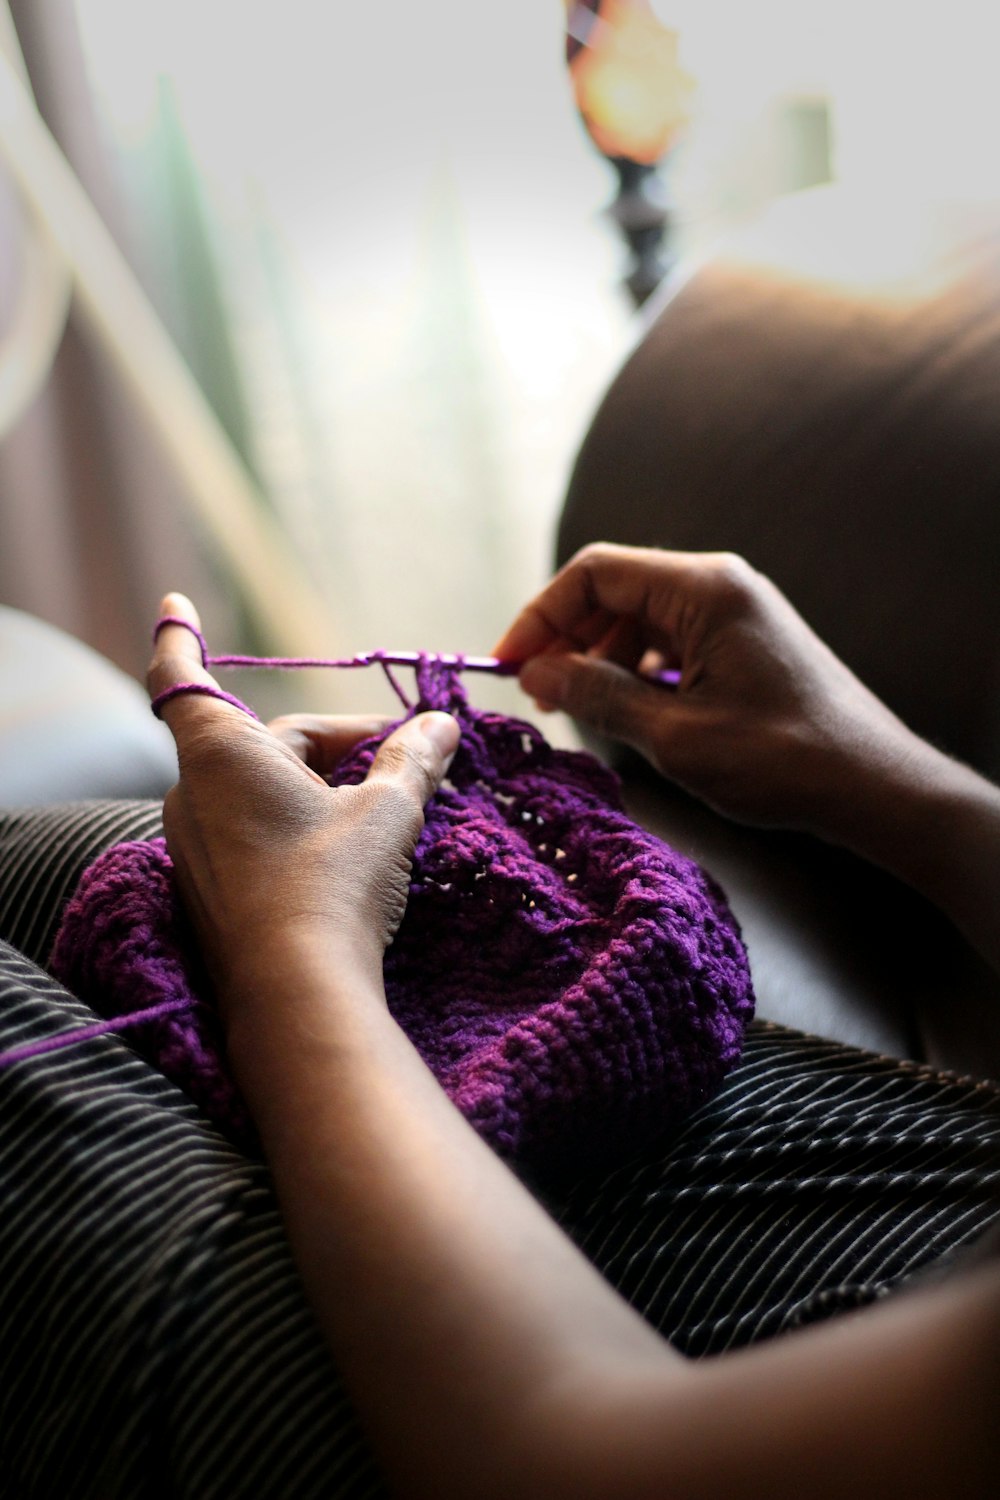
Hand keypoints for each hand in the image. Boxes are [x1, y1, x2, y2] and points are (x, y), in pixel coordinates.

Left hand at [147, 593, 459, 999]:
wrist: (298, 993)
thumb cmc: (335, 884)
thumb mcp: (387, 812)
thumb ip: (412, 761)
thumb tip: (441, 724)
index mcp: (223, 754)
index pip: (185, 677)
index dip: (181, 637)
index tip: (175, 602)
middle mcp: (194, 795)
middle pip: (265, 742)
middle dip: (334, 744)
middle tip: (404, 759)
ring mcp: (196, 849)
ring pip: (262, 792)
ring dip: (320, 787)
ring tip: (387, 810)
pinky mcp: (211, 893)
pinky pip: (253, 835)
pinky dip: (298, 827)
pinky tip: (352, 855)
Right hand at [494, 544, 924, 836]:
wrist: (873, 786)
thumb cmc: (783, 760)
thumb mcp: (676, 735)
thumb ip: (598, 696)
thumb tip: (535, 673)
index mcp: (704, 589)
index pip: (595, 572)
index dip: (541, 615)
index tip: (509, 664)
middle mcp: (720, 584)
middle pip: (615, 589)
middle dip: (567, 638)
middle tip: (538, 696)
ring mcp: (736, 610)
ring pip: (640, 616)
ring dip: (600, 657)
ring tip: (578, 711)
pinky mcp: (744, 640)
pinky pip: (671, 638)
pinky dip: (637, 668)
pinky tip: (629, 711)